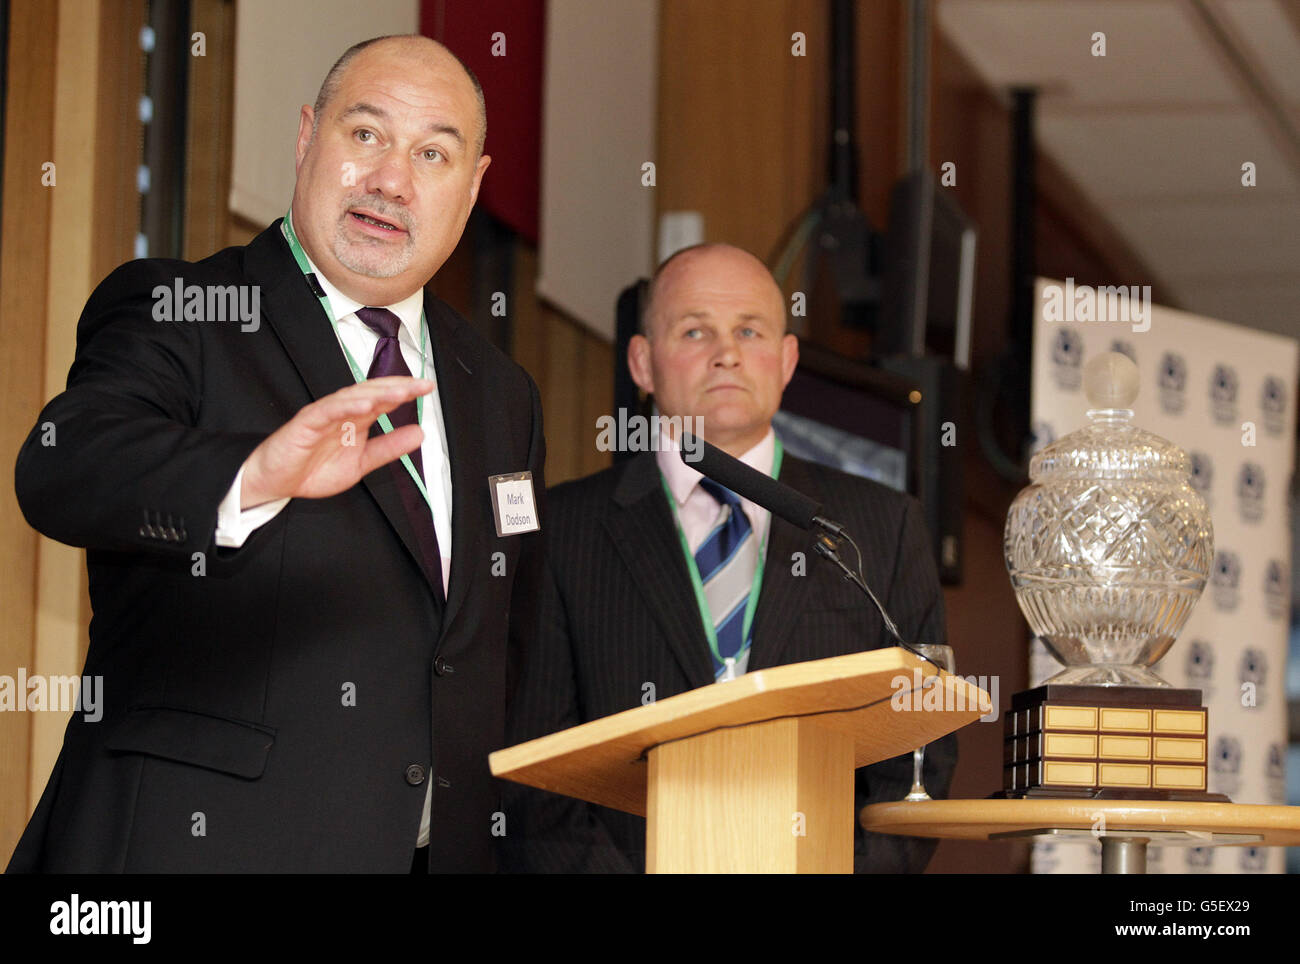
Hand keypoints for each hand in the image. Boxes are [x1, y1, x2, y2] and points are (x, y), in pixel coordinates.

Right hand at [240, 376, 432, 508]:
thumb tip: (420, 434)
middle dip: (397, 387)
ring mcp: (324, 414)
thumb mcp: (362, 462)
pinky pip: (327, 411)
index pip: (384, 399)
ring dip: (377, 393)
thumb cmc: (313, 468)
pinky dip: (345, 406)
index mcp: (357, 419)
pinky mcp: (306, 422)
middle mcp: (343, 412)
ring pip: (352, 397)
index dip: (406, 392)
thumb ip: (389, 448)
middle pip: (372, 392)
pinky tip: (364, 405)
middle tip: (420, 385)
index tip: (427, 388)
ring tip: (400, 392)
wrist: (277, 482)